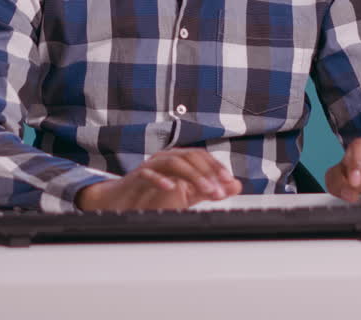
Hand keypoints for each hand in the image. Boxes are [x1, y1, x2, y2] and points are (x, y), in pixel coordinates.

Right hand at [76, 148, 241, 210]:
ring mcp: (151, 165)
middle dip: (208, 173)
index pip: (201, 156)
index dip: (216, 167)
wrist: (123, 203)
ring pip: (174, 162)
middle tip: (219, 191)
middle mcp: (166, 158)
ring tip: (205, 191)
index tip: (229, 182)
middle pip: (191, 156)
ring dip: (193, 176)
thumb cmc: (154, 196)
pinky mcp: (136, 177)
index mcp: (179, 160)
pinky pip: (148, 174)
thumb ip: (210, 189)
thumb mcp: (188, 194)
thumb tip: (236, 185)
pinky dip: (160, 179)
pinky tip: (171, 187)